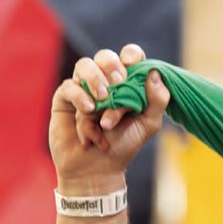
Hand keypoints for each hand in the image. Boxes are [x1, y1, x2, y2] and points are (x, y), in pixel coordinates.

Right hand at [48, 44, 167, 192]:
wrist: (97, 168)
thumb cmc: (124, 145)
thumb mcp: (148, 124)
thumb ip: (157, 100)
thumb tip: (155, 73)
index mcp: (127, 84)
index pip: (129, 57)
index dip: (130, 54)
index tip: (131, 62)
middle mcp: (105, 83)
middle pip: (105, 56)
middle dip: (112, 65)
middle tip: (119, 82)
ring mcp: (84, 89)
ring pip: (84, 65)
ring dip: (95, 79)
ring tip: (103, 100)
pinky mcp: (65, 99)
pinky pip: (69, 86)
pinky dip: (80, 96)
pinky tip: (89, 111)